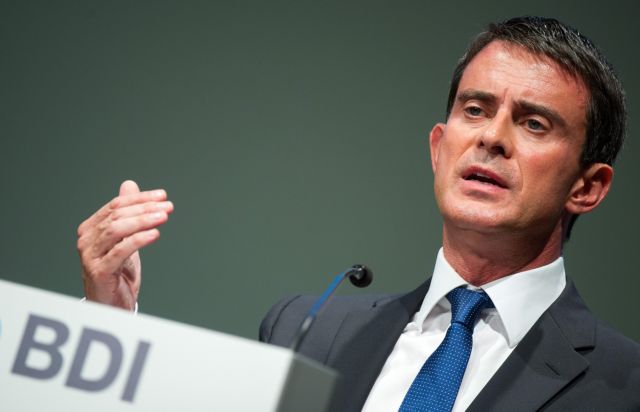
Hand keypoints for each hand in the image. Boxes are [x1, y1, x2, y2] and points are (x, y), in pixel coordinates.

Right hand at [77, 180, 172, 309]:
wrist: (112, 305)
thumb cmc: (118, 272)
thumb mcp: (125, 239)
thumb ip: (126, 213)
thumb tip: (129, 184)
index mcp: (90, 228)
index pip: (116, 206)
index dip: (140, 199)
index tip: (163, 196)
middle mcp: (86, 240)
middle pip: (117, 216)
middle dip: (145, 209)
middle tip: (168, 206)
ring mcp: (90, 256)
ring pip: (117, 230)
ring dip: (143, 221)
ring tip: (164, 217)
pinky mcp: (99, 271)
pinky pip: (120, 251)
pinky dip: (138, 239)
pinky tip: (154, 234)